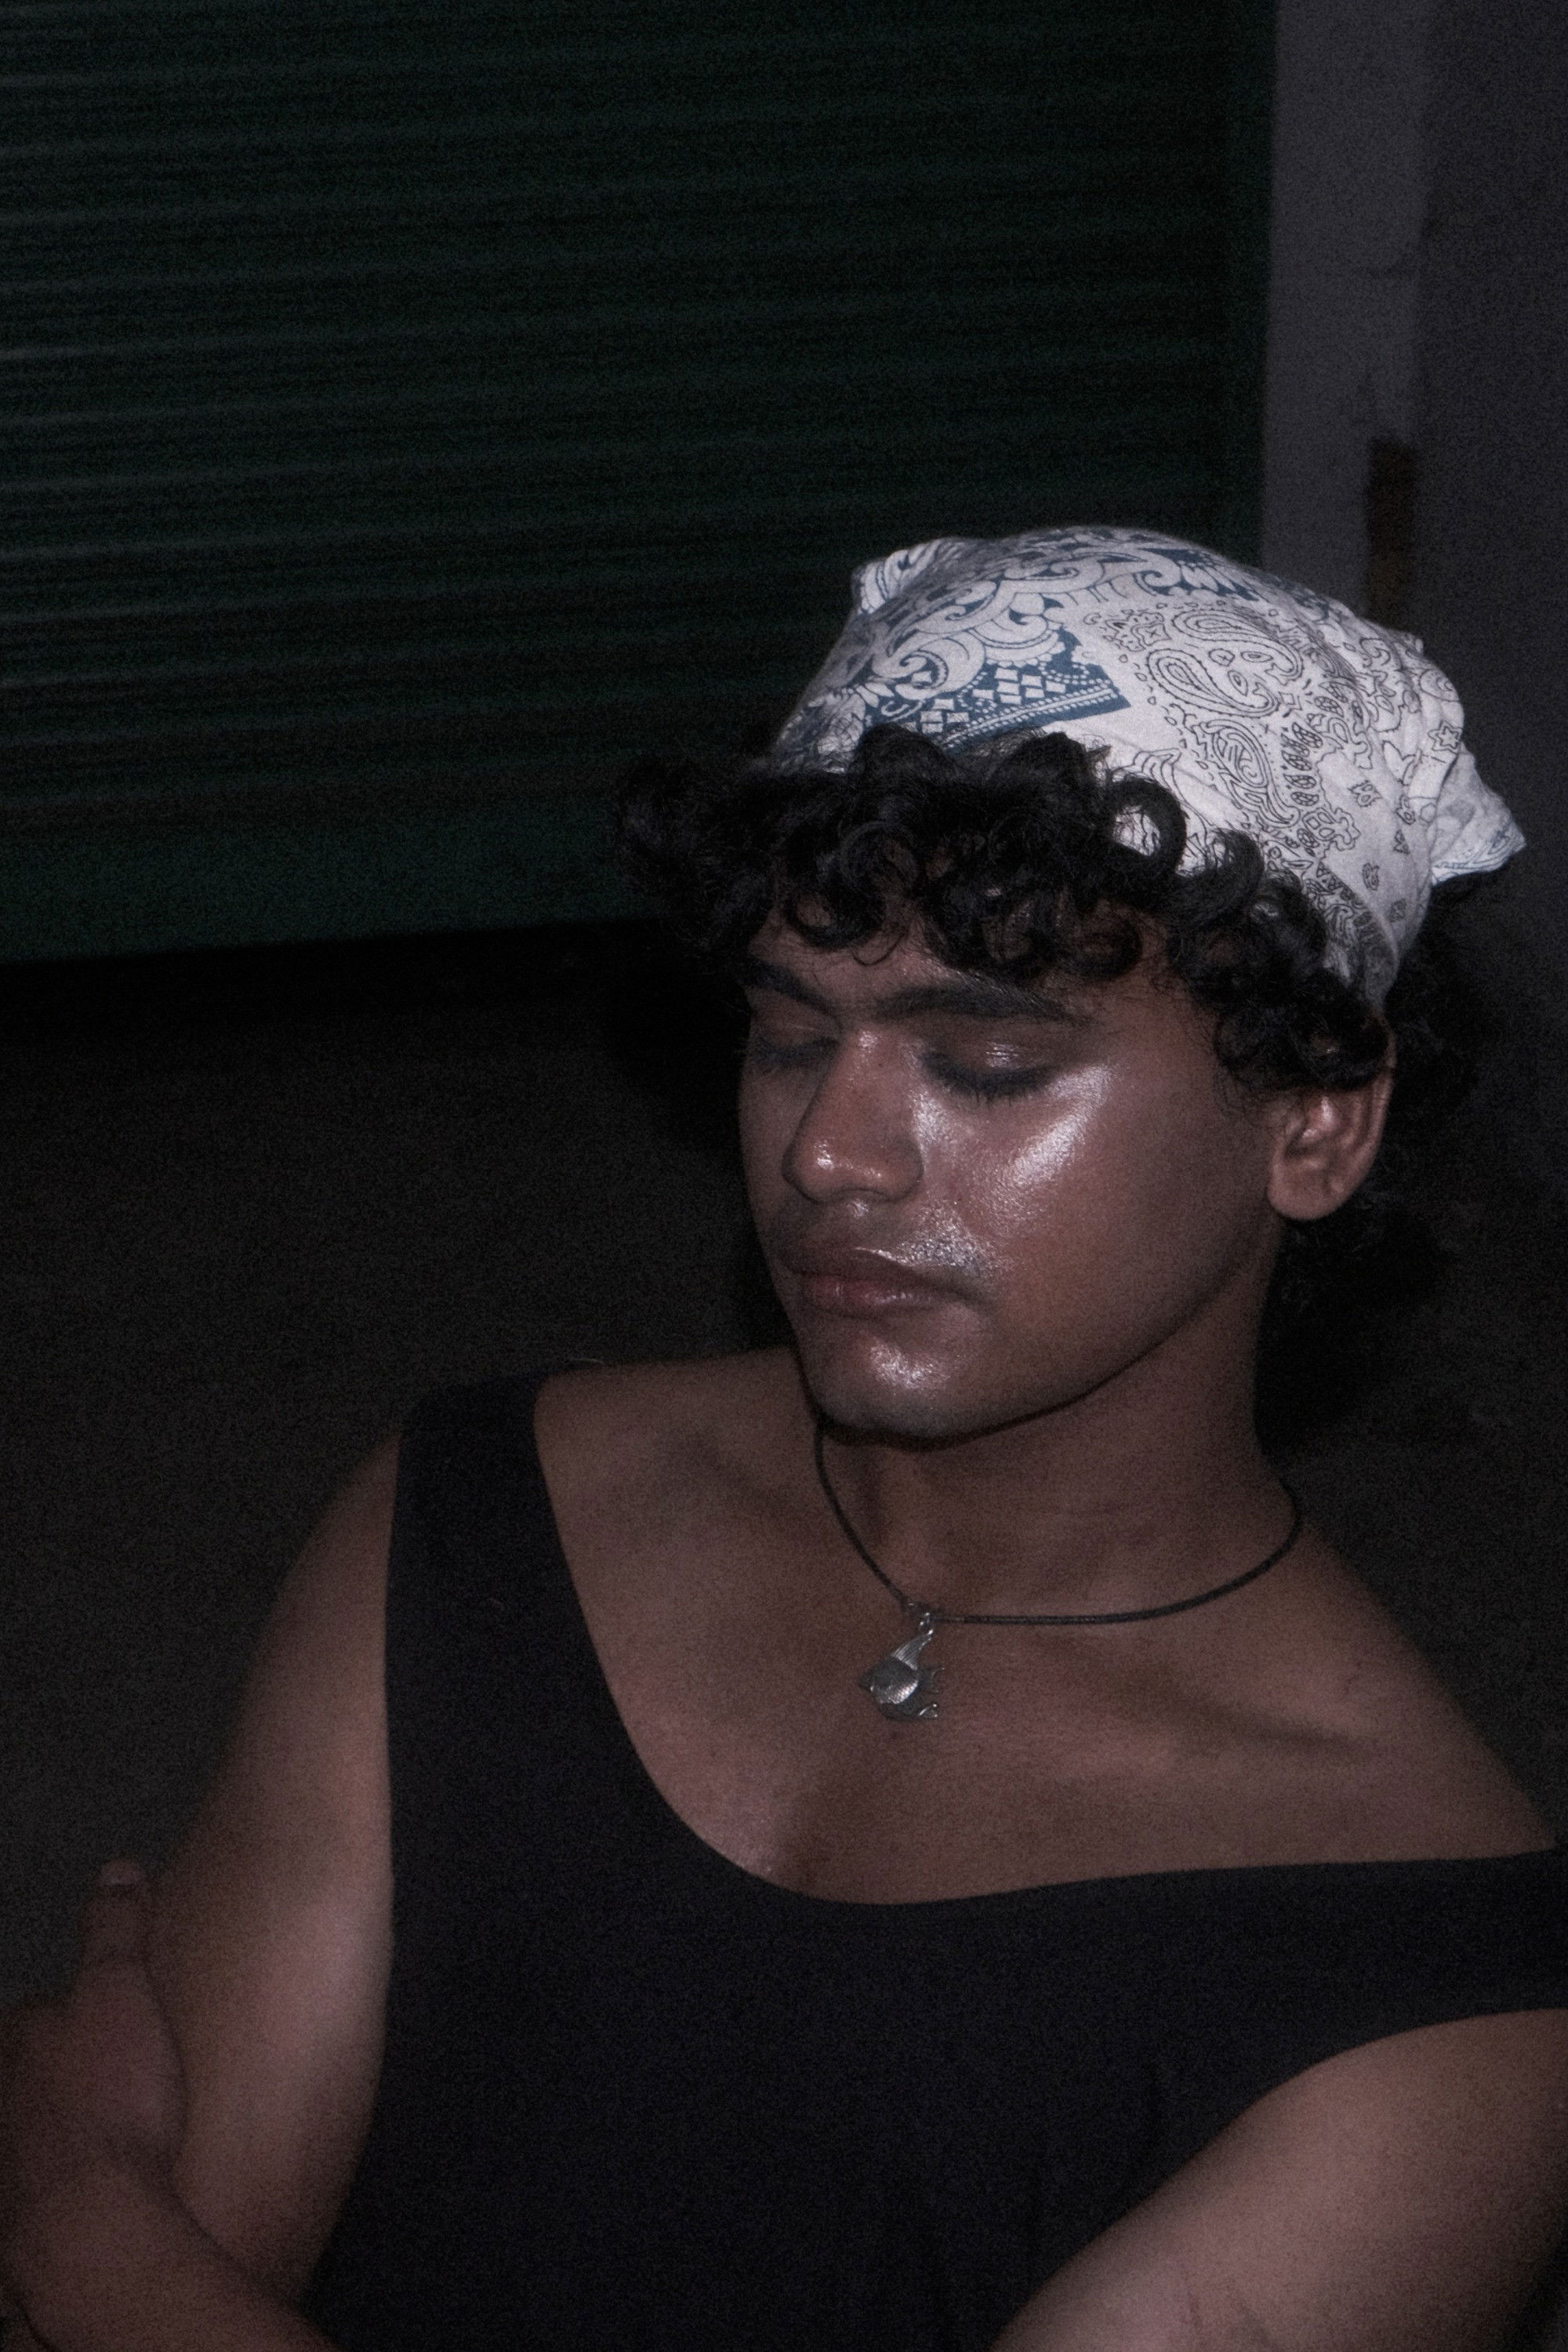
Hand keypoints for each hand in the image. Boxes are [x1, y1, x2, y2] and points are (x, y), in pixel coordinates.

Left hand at [0, 1862, 185, 2319]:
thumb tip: (114, 1868)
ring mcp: (0, 2163)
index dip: (76, 2021)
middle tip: (111, 2094)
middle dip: (58, 2082)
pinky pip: (29, 2192)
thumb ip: (114, 1930)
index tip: (115, 2041)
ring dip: (51, 2137)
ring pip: (24, 2135)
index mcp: (15, 2038)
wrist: (90, 2226)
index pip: (37, 2014)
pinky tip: (84, 2198)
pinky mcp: (10, 2219)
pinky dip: (51, 2189)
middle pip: (24, 2078)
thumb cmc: (111, 2101)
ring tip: (100, 2149)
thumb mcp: (122, 1992)